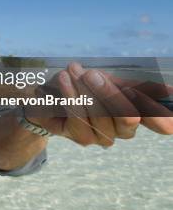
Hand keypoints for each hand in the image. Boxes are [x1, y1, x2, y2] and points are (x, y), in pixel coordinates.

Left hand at [29, 62, 172, 146]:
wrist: (49, 94)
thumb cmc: (84, 86)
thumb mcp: (110, 80)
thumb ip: (135, 85)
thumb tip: (170, 90)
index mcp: (137, 115)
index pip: (157, 120)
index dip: (159, 115)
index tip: (149, 95)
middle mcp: (124, 131)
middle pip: (128, 117)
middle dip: (110, 93)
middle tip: (92, 75)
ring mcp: (103, 137)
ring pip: (100, 116)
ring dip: (85, 90)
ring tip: (73, 72)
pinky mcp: (82, 138)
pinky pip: (78, 117)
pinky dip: (71, 95)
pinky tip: (65, 80)